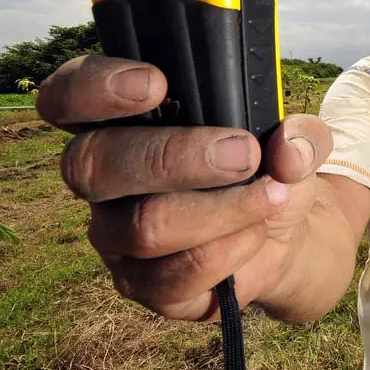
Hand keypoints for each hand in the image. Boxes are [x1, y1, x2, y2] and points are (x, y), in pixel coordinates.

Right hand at [37, 54, 332, 320]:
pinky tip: (256, 235)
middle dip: (176, 157)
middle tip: (244, 153)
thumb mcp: (296, 141)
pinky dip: (228, 252)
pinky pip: (172, 276)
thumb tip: (288, 149)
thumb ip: (301, 134)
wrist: (285, 235)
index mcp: (122, 122)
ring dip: (220, 210)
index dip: (94, 89)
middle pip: (93, 165)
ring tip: (272, 197)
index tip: (156, 83)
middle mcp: (102, 178)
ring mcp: (115, 235)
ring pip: (144, 226)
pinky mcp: (141, 285)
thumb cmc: (268, 168)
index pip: (68, 98)